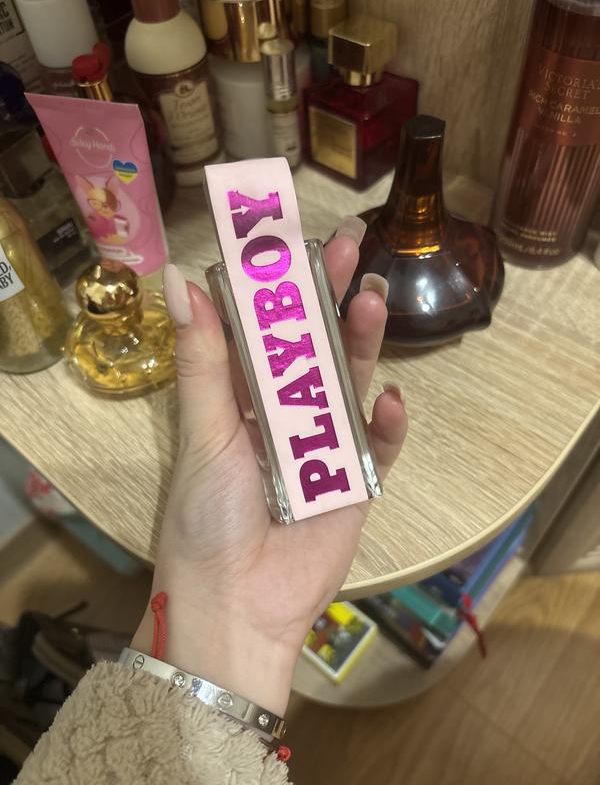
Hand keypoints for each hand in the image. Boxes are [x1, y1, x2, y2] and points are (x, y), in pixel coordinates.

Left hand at [132, 218, 407, 714]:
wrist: (238, 605)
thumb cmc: (209, 517)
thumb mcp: (204, 433)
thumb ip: (202, 360)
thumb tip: (177, 280)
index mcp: (240, 399)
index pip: (261, 329)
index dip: (275, 283)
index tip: (287, 235)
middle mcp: (284, 413)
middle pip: (313, 344)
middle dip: (327, 295)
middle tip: (346, 243)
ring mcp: (324, 445)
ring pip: (350, 381)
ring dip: (362, 341)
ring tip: (369, 297)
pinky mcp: (357, 481)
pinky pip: (379, 445)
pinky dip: (388, 424)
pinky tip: (391, 402)